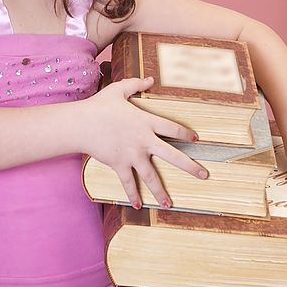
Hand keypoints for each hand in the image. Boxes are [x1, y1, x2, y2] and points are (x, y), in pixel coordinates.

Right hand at [82, 77, 208, 208]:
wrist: (81, 123)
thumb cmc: (99, 105)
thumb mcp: (119, 90)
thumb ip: (136, 84)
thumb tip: (150, 79)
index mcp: (146, 121)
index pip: (172, 128)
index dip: (186, 134)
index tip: (195, 140)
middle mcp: (144, 140)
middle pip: (173, 156)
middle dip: (190, 166)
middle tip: (204, 175)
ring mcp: (132, 155)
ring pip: (151, 176)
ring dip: (161, 191)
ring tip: (169, 204)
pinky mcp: (119, 164)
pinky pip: (128, 182)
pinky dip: (132, 195)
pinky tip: (138, 206)